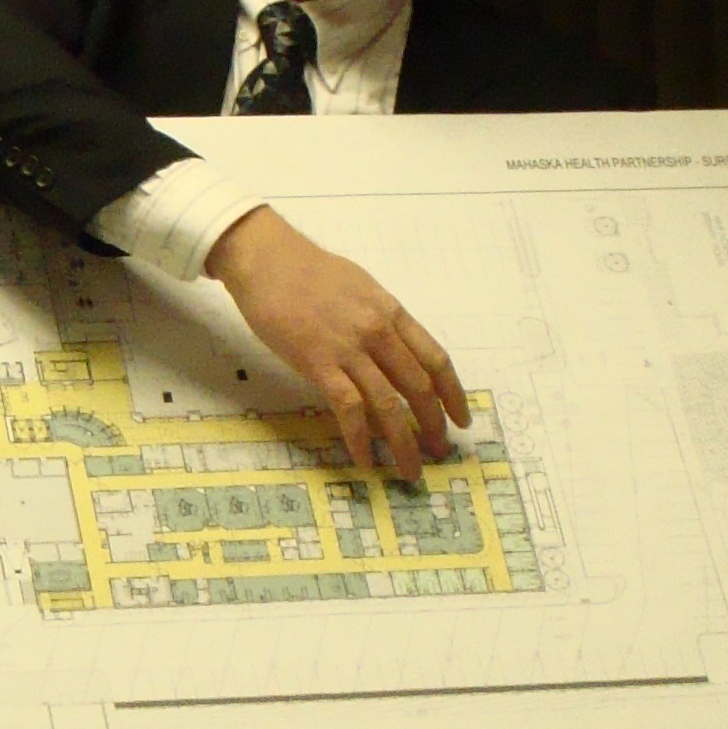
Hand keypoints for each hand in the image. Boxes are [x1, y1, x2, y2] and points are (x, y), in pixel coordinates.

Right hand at [205, 207, 467, 482]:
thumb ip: (378, 319)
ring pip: (390, 405)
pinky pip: (349, 409)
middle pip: (418, 387)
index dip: (453, 393)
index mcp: (391, 312)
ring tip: (410, 469)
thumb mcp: (358, 288)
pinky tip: (365, 460)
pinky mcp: (319, 364)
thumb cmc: (306, 270)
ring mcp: (350, 349)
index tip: (461, 418)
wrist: (266, 259)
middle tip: (439, 452)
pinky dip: (360, 439)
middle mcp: (378, 332)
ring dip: (404, 443)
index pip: (435, 358)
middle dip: (433, 425)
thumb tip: (391, 352)